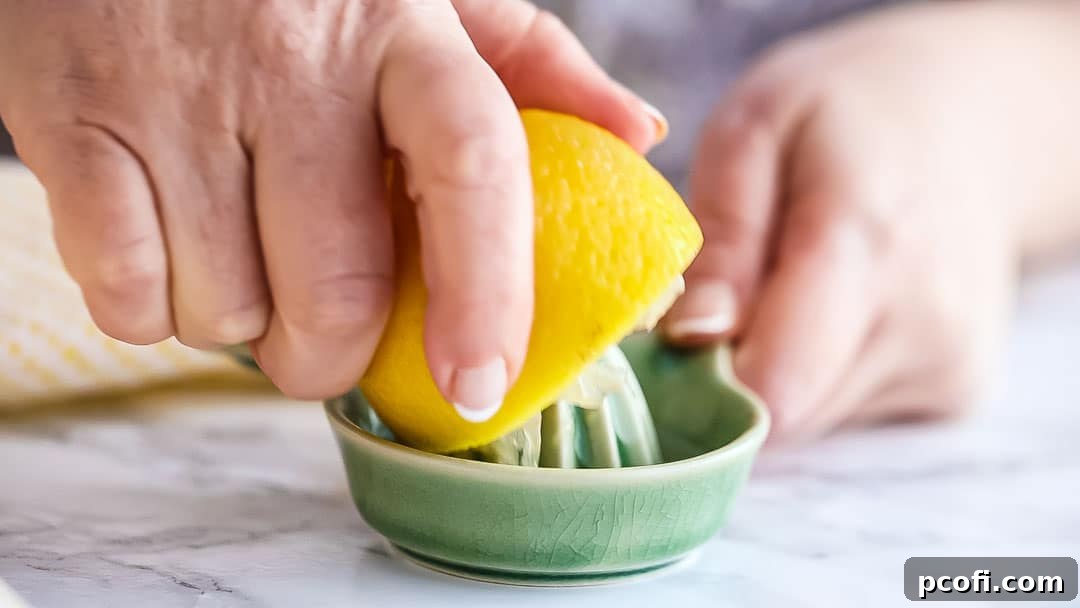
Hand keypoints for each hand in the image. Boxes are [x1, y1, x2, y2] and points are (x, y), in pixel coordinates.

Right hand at [0, 0, 663, 407]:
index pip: (472, 169)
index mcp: (406, 31)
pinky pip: (123, 290)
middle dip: (331, 357)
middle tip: (323, 340)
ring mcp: (179, 93)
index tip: (479, 387)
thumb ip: (534, 64)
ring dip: (240, 326)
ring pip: (226, 308)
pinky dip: (151, 309)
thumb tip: (638, 136)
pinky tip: (168, 251)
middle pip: (337, 290)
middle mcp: (296, 62)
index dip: (485, 293)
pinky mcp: (72, 122)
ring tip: (239, 261)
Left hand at [663, 1, 1079, 442]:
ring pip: (809, 419)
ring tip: (792, 286)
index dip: (701, 378)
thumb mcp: (752, 131)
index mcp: (865, 239)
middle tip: (733, 292)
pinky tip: (834, 309)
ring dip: (774, 368)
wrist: (967, 123)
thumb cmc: (840, 114)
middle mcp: (924, 318)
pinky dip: (816, 375)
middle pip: (781, 410)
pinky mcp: (957, 390)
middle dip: (730, 370)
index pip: (773, 384)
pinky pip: (845, 415)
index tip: (678, 331)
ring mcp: (951, 362)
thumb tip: (693, 336)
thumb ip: (723, 236)